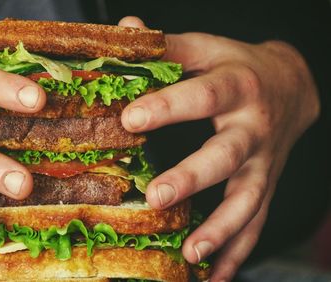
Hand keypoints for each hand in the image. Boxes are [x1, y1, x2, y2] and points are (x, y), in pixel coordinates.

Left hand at [119, 17, 319, 280]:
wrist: (291, 85)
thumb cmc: (235, 67)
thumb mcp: (205, 48)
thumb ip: (165, 45)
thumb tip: (123, 29)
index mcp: (235, 85)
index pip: (201, 95)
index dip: (167, 106)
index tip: (130, 119)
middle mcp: (252, 127)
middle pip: (226, 155)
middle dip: (193, 177)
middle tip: (157, 196)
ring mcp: (263, 162)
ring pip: (247, 199)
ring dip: (221, 229)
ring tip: (191, 252)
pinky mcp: (266, 186)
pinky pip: (256, 224)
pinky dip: (237, 253)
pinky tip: (215, 277)